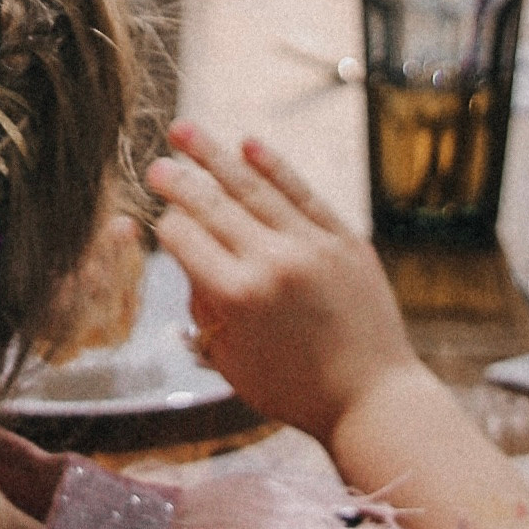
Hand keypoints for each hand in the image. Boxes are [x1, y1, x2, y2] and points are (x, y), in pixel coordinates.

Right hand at [148, 121, 416, 444]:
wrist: (373, 398)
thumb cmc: (295, 390)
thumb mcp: (231, 361)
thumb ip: (205, 307)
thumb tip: (192, 261)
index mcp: (237, 296)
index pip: (185, 240)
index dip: (166, 228)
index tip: (161, 222)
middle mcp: (272, 262)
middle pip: (212, 205)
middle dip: (177, 181)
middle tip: (155, 165)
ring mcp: (312, 246)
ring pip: (254, 187)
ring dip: (214, 155)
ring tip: (184, 131)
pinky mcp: (345, 240)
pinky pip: (302, 193)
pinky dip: (274, 165)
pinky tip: (249, 144)